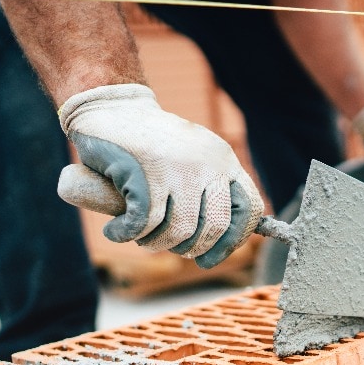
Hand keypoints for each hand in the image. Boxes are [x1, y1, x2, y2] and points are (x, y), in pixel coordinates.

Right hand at [58, 84, 263, 267]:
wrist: (113, 107)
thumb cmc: (153, 145)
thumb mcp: (194, 160)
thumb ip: (212, 191)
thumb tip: (223, 242)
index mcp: (224, 160)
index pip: (250, 209)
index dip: (234, 240)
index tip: (210, 257)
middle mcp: (207, 163)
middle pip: (214, 227)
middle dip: (191, 248)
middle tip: (170, 246)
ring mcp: (177, 167)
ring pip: (179, 230)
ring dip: (156, 244)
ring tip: (142, 237)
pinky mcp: (144, 171)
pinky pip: (144, 223)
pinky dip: (126, 234)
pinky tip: (117, 230)